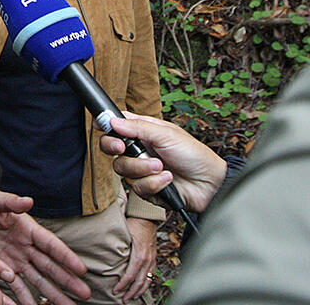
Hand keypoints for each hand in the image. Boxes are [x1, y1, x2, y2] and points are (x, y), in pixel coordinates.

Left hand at [0, 187, 89, 304]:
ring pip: (38, 279)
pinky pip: (16, 286)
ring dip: (53, 293)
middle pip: (50, 266)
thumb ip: (10, 202)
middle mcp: (25, 246)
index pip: (51, 244)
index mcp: (27, 228)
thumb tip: (28, 201)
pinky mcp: (3, 268)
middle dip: (67, 280)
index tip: (82, 269)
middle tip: (84, 294)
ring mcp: (16, 259)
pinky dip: (25, 299)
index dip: (66, 256)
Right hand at [99, 112, 225, 212]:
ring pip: (122, 168)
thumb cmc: (194, 154)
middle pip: (111, 147)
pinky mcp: (147, 188)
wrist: (210, 184)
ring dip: (142, 168)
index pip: (117, 126)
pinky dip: (154, 183)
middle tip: (123, 147)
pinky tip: (168, 179)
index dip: (105, 125)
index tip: (101, 126)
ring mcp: (142, 169)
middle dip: (115, 147)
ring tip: (161, 166)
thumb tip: (113, 121)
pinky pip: (137, 187)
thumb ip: (138, 127)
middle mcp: (139, 150)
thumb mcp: (167, 134)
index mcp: (143, 132)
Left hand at [113, 217, 155, 302]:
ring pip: (147, 280)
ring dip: (139, 291)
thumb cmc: (134, 222)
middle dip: (131, 292)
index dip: (123, 284)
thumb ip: (119, 245)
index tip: (116, 290)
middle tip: (123, 299)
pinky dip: (147, 284)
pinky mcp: (154, 258)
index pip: (131, 275)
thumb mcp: (124, 233)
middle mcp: (147, 259)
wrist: (147, 217)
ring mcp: (152, 260)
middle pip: (140, 281)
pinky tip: (143, 288)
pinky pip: (152, 275)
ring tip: (132, 297)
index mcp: (139, 255)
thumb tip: (107, 254)